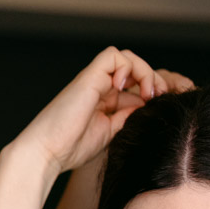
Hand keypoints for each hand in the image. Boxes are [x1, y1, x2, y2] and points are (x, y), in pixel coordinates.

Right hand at [17, 47, 184, 177]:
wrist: (47, 152)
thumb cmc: (71, 148)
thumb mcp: (110, 133)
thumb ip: (126, 118)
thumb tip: (147, 106)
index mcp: (105, 102)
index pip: (135, 86)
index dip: (153, 92)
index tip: (161, 106)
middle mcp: (100, 87)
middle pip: (134, 69)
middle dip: (153, 79)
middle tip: (162, 96)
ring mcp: (94, 80)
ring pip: (126, 58)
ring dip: (143, 71)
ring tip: (148, 92)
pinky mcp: (89, 77)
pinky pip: (113, 56)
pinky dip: (126, 67)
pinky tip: (125, 88)